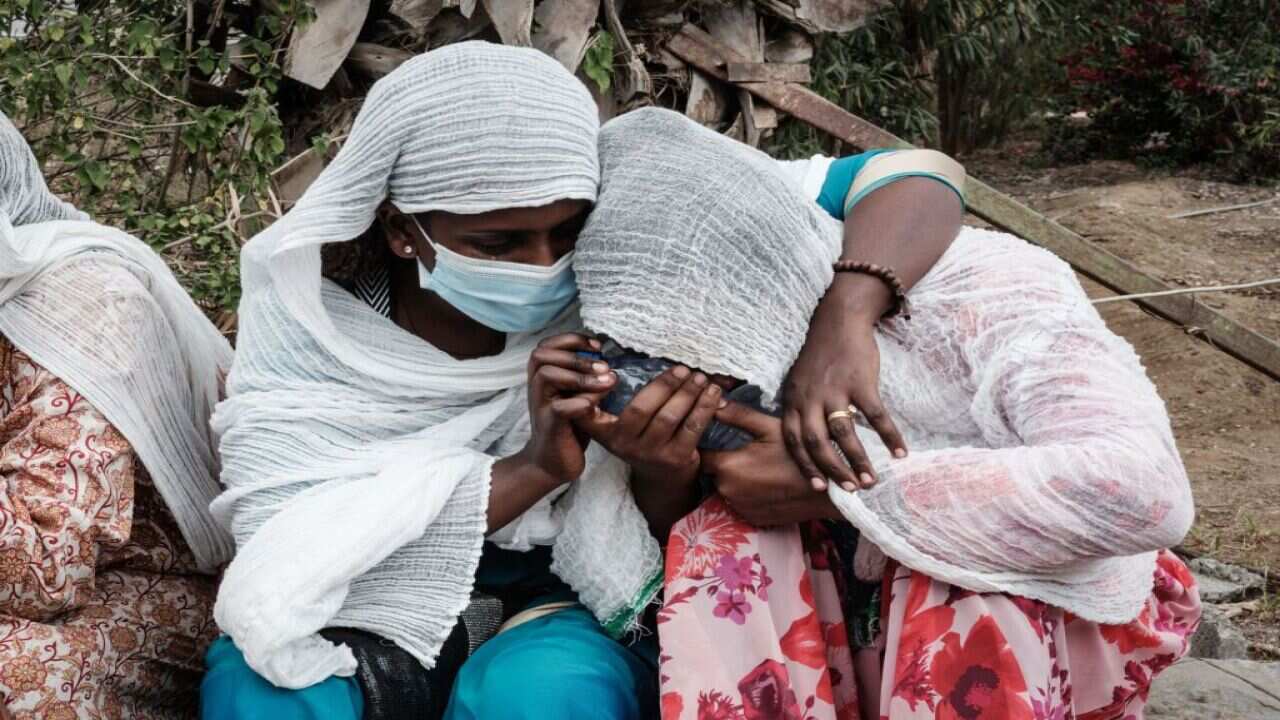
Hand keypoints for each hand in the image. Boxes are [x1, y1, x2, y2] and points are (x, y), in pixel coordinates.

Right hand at [519, 333, 616, 483]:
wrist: (553, 461)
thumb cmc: (571, 424)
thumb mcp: (580, 394)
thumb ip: (589, 376)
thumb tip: (615, 357)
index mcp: (543, 375)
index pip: (549, 344)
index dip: (573, 339)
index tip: (598, 346)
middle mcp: (537, 386)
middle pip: (542, 354)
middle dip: (576, 356)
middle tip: (605, 367)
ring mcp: (540, 405)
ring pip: (547, 375)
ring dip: (578, 375)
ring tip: (606, 382)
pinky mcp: (549, 425)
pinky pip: (558, 407)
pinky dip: (580, 403)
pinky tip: (597, 406)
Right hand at [574, 365, 722, 488]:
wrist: (663, 479)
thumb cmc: (645, 440)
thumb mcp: (625, 426)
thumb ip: (624, 400)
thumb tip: (638, 365)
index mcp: (607, 432)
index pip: (589, 415)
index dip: (591, 398)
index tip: (608, 376)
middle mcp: (624, 444)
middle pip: (642, 407)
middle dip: (665, 384)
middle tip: (682, 369)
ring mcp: (650, 453)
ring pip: (669, 416)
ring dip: (688, 392)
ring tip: (700, 378)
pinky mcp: (676, 459)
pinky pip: (692, 427)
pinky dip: (705, 407)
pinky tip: (713, 394)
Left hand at [702, 401, 841, 526]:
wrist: (827, 492)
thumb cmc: (799, 455)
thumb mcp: (769, 428)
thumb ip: (737, 415)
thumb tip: (712, 402)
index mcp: (727, 466)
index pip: (698, 453)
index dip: (703, 443)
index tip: (713, 436)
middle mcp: (726, 491)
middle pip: (712, 472)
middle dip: (722, 461)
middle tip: (744, 451)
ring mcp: (738, 508)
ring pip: (725, 488)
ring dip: (734, 479)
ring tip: (757, 467)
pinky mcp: (751, 519)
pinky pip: (739, 503)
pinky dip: (746, 494)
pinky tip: (765, 484)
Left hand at [783, 278, 905, 492]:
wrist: (839, 320)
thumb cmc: (821, 356)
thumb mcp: (798, 382)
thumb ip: (799, 410)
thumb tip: (805, 444)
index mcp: (793, 400)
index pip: (793, 440)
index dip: (805, 465)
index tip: (818, 486)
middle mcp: (810, 398)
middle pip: (817, 442)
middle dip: (833, 470)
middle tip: (849, 490)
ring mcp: (835, 389)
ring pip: (845, 433)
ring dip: (859, 460)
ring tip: (872, 480)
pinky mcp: (861, 382)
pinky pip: (876, 416)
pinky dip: (890, 436)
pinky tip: (901, 452)